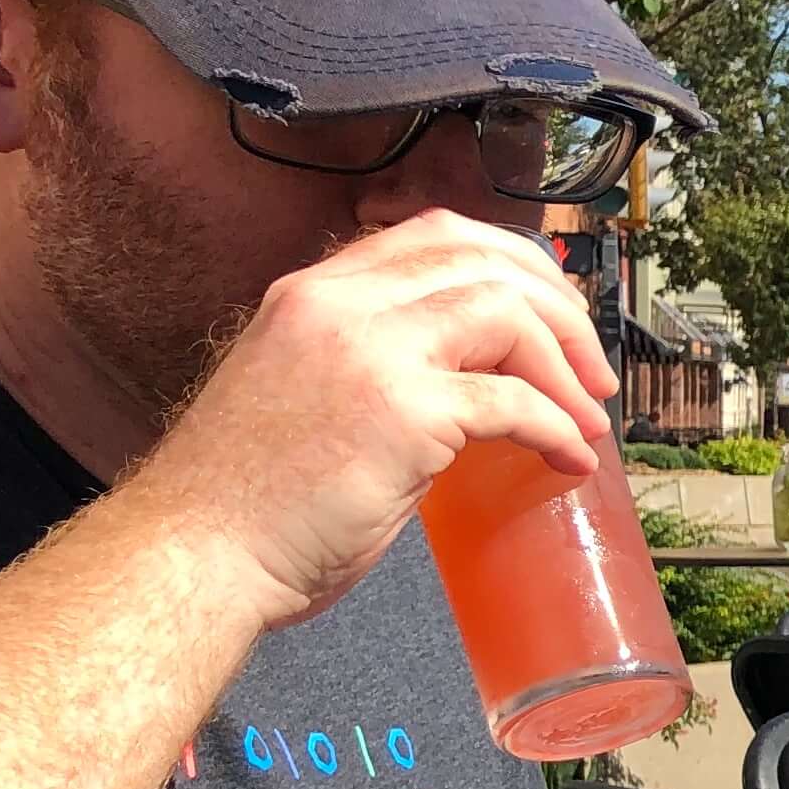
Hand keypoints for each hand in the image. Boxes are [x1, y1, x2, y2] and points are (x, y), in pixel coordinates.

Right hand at [122, 212, 615, 628]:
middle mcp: (337, 304)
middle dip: (560, 309)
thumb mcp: (307, 394)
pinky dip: (558, 426)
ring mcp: (367, 352)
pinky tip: (569, 457)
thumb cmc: (248, 501)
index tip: (556, 311)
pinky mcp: (399, 411)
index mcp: (314, 295)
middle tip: (593, 370)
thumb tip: (467, 385)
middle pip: (483, 260)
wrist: (194, 554)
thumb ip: (375, 367)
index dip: (513, 263)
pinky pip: (513, 399)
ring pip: (506, 312)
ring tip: (588, 417)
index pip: (435, 233)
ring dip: (567, 364)